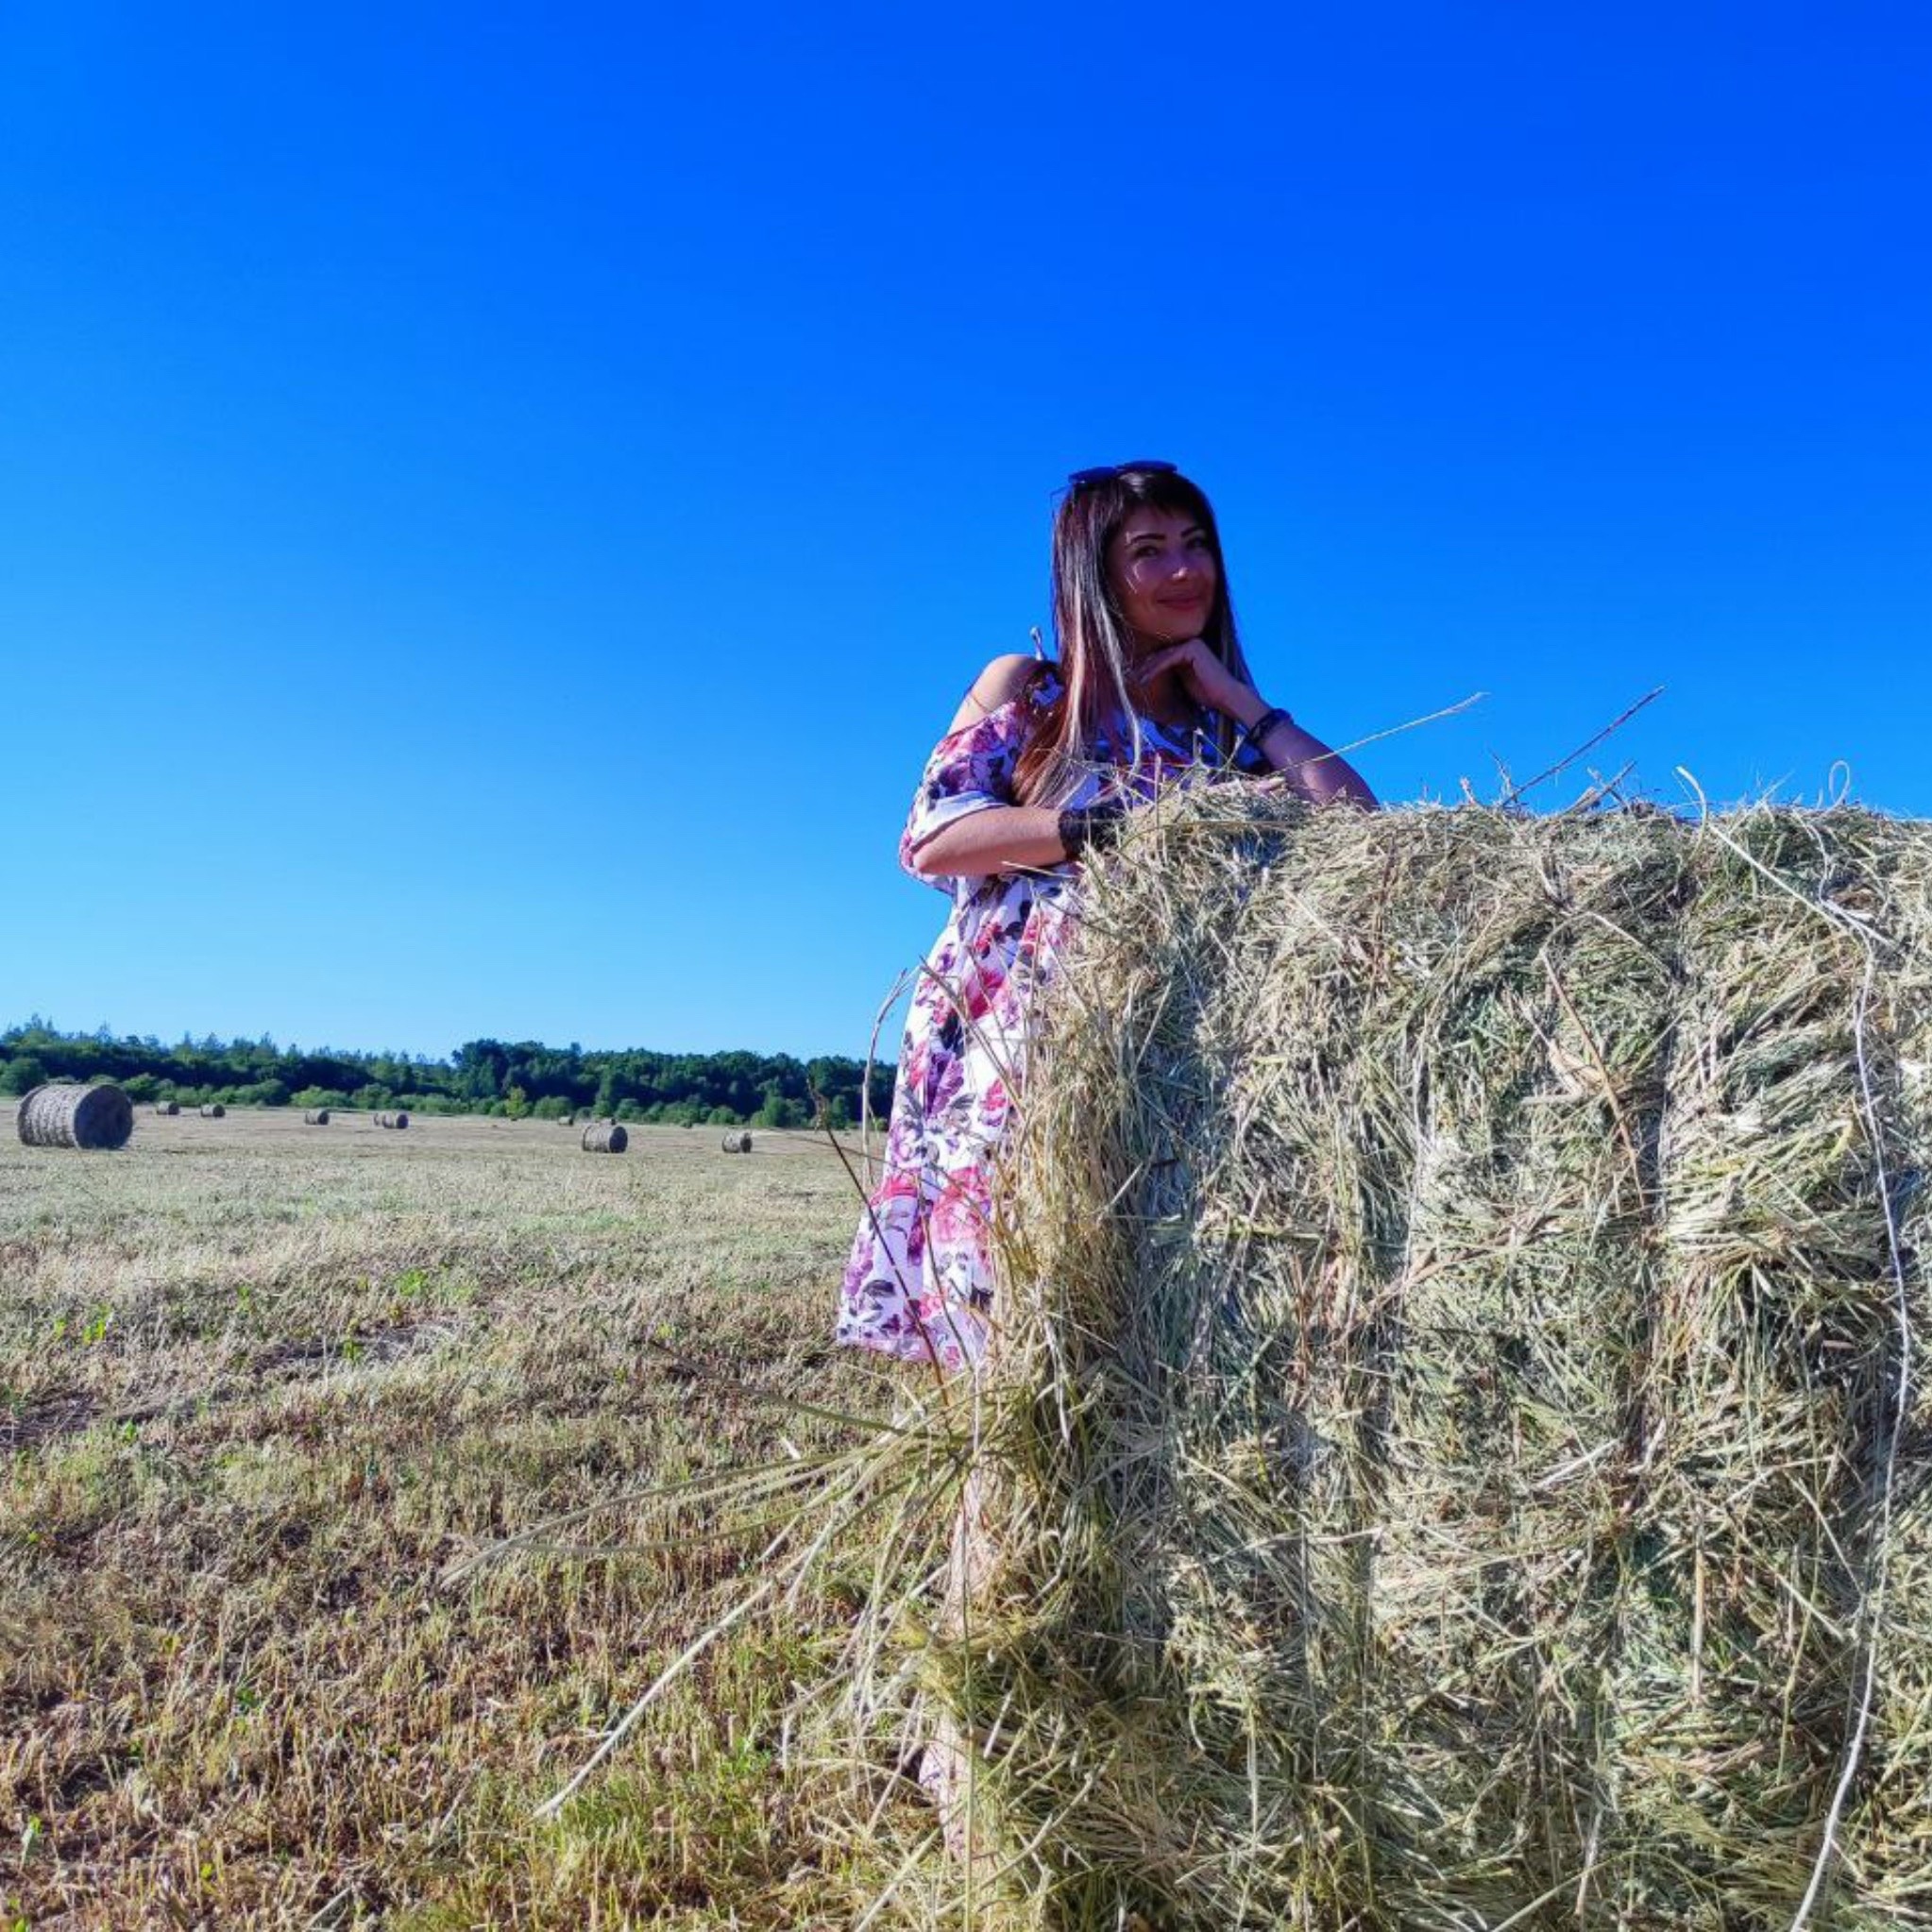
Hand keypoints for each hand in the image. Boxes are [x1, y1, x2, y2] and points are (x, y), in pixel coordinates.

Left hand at [1134, 638, 1257, 723]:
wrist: (1225, 696)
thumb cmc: (1206, 694)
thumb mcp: (1183, 682)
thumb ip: (1170, 674)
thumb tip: (1148, 675)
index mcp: (1189, 650)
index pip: (1164, 656)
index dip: (1148, 667)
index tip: (1134, 677)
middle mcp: (1191, 643)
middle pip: (1162, 654)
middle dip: (1145, 666)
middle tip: (1128, 676)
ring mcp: (1193, 643)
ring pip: (1163, 656)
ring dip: (1147, 668)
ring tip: (1135, 679)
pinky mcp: (1193, 648)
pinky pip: (1169, 658)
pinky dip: (1156, 668)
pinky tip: (1145, 678)